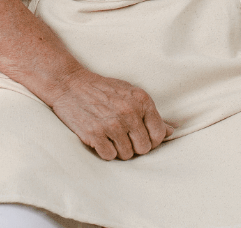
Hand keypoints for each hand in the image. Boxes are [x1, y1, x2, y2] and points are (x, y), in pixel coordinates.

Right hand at [40, 68, 169, 160]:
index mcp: (142, 101)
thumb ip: (150, 113)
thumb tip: (170, 131)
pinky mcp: (95, 134)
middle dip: (134, 146)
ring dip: (118, 149)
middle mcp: (129, 113)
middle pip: (143, 148)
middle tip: (122, 136)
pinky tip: (99, 138)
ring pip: (127, 155)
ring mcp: (112, 124)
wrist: (69, 84)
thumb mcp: (129, 93)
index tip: (140, 136)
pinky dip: (105, 151)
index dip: (150, 140)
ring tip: (109, 135)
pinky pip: (109, 156)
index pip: (158, 135)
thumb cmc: (101, 89)